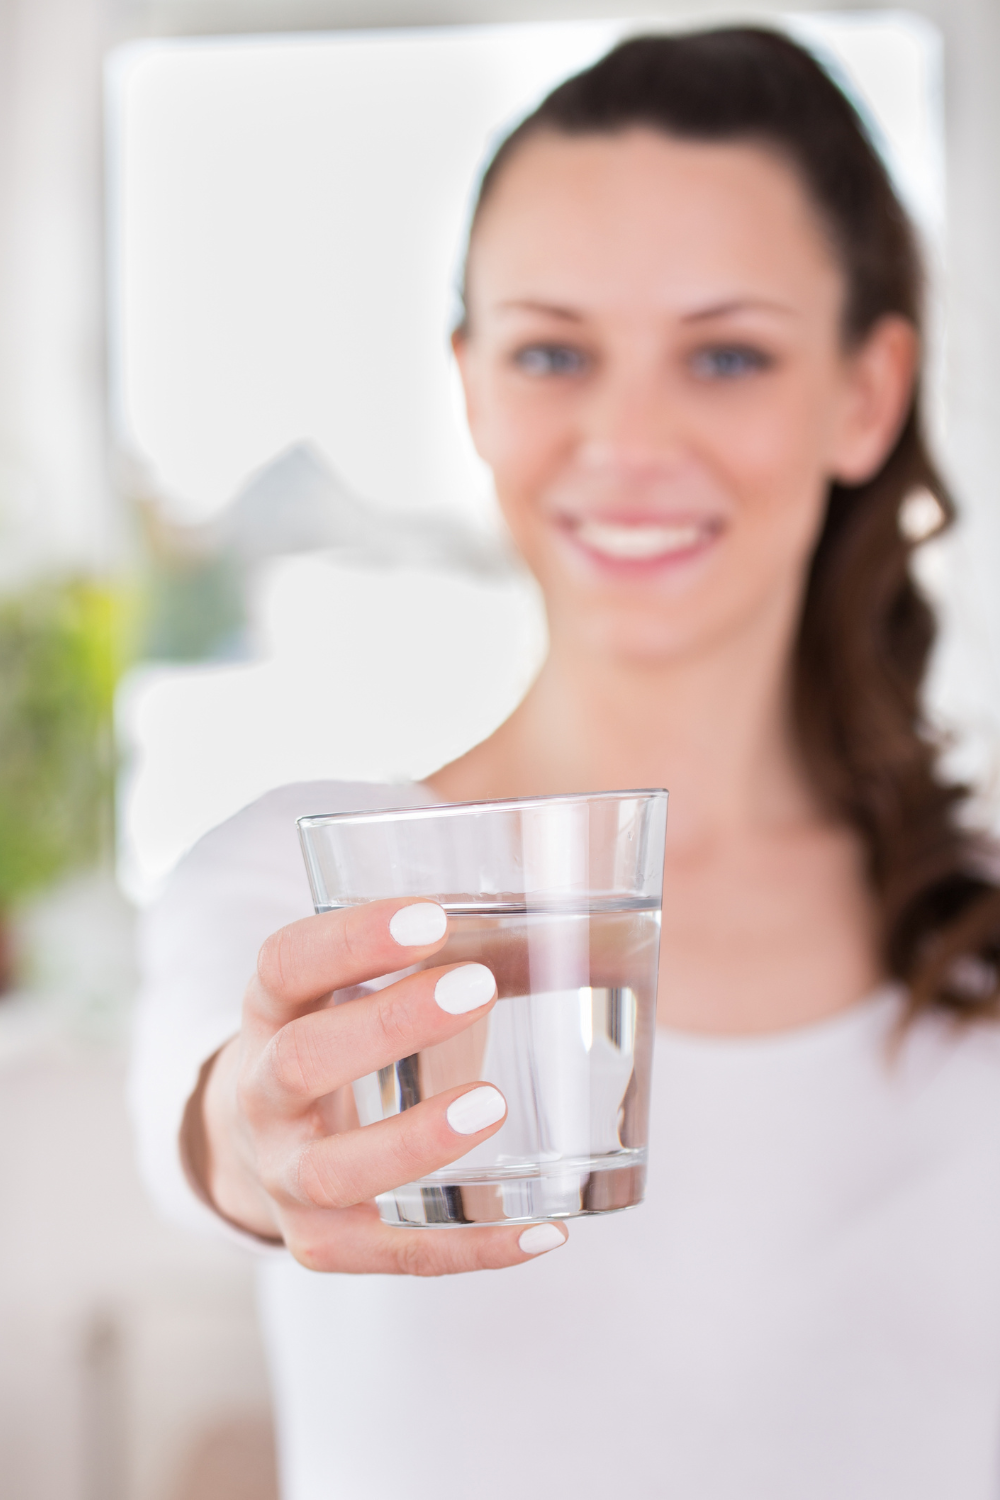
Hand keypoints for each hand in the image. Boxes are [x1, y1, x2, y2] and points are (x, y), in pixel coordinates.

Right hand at [195, 898, 568, 1272]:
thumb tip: (567, 914)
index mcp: (270, 1012)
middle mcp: (262, 1094)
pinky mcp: (325, 1244)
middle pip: (302, 1061)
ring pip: (336, 1170)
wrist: (264, 1145)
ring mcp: (287, 1177)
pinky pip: (399, 1255)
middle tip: (477, 987)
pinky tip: (545, 1231)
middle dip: (388, 1026)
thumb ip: (434, 957)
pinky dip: (475, 1247)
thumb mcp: (355, 990)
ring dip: (414, 1140)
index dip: (350, 940)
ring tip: (491, 1105)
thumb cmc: (344, 1041)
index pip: (286, 965)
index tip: (430, 918)